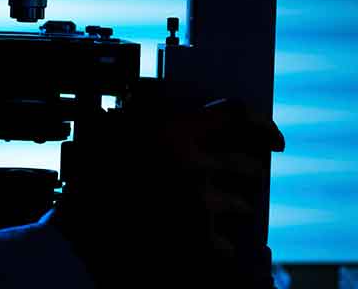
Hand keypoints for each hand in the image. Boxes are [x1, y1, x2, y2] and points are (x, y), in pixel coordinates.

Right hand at [52, 97, 283, 288]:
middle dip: (246, 171)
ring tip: (211, 209)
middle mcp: (192, 162)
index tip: (276, 139)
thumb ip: (154, 120)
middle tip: (242, 175)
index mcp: (173, 130)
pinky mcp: (200, 239)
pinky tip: (203, 242)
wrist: (81, 232)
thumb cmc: (93, 179)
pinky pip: (228, 241)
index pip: (237, 115)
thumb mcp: (119, 133)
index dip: (263, 124)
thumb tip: (196, 123)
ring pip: (242, 203)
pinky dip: (220, 243)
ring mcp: (199, 203)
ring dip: (234, 205)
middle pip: (246, 163)